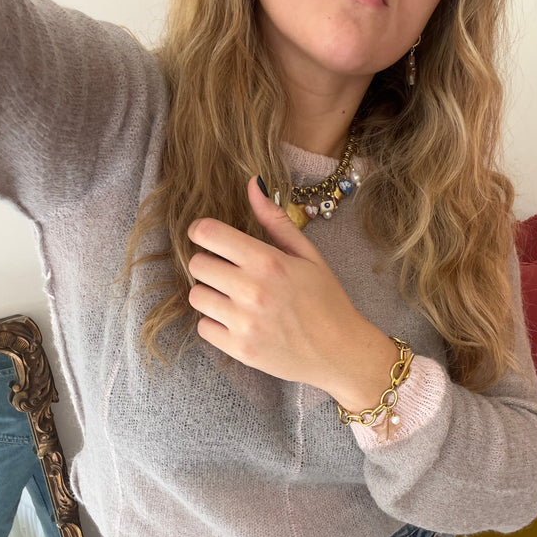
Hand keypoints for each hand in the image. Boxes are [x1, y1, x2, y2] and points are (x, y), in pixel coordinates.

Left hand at [187, 177, 395, 409]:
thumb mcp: (309, 255)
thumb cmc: (327, 301)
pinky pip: (203, 328)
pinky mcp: (239, 350)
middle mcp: (251, 291)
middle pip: (197, 265)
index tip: (208, 237)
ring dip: (211, 294)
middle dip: (209, 264)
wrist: (340, 353)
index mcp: (268, 262)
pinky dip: (215, 324)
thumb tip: (252, 184)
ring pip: (196, 296)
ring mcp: (243, 323)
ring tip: (233, 298)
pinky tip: (237, 322)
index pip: (208, 234)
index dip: (202, 231)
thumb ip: (276, 221)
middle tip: (229, 272)